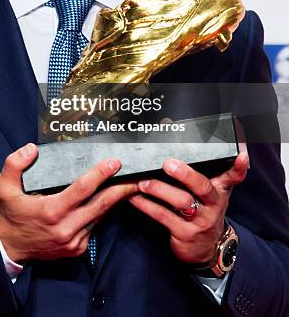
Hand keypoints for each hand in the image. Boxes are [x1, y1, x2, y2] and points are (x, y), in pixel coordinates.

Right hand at [0, 143, 137, 261]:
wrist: (8, 246)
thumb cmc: (9, 213)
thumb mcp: (2, 186)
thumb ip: (14, 164)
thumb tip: (31, 149)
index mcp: (51, 211)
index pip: (82, 189)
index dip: (100, 174)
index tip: (114, 162)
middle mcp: (65, 228)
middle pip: (101, 204)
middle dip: (121, 189)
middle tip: (137, 175)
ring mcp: (73, 241)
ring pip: (100, 216)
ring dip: (116, 200)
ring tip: (131, 184)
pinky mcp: (77, 249)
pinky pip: (95, 226)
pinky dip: (103, 212)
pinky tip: (111, 200)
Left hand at [129, 152, 248, 264]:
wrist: (204, 249)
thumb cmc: (202, 209)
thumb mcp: (206, 191)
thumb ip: (198, 167)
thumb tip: (170, 127)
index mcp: (219, 190)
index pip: (233, 177)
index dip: (238, 167)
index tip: (241, 156)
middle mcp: (213, 204)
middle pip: (203, 187)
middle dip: (186, 174)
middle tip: (168, 163)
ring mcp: (200, 221)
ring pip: (181, 203)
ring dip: (159, 190)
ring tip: (143, 182)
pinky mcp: (184, 233)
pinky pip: (164, 217)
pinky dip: (147, 206)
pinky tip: (134, 197)